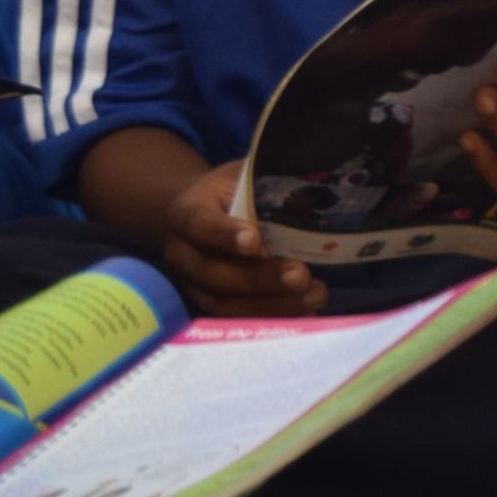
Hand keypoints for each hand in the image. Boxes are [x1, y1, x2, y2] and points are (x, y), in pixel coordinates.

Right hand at [160, 158, 327, 316]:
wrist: (206, 216)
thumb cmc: (232, 192)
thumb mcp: (243, 176)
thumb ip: (265, 185)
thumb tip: (313, 191)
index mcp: (185, 212)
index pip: (199, 223)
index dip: (224, 234)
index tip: (255, 240)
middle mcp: (182, 254)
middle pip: (214, 273)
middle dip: (260, 279)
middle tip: (301, 276)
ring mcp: (194, 285)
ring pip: (226, 304)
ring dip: (272, 305)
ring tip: (314, 295)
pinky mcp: (212, 306)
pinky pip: (239, 320)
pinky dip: (274, 318)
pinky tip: (307, 311)